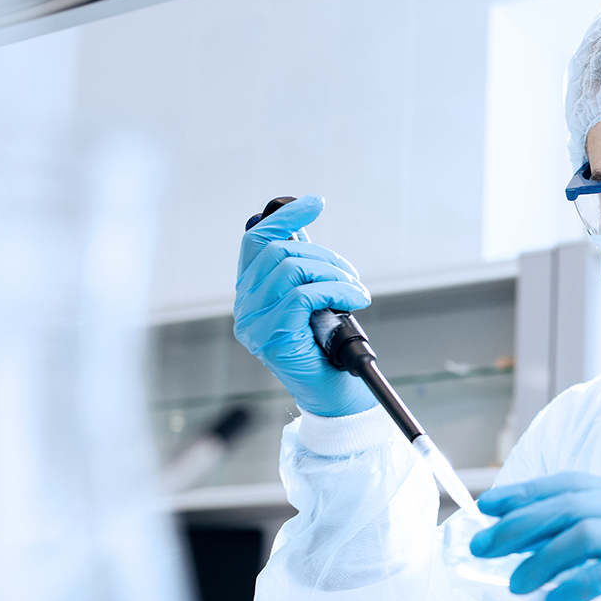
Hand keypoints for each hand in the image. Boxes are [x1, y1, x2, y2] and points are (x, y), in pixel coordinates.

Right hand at [234, 195, 376, 417]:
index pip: (256, 241)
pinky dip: (337, 290)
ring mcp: (253, 324)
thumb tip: (303, 231)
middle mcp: (244, 307)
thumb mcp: (313, 301)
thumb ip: (302, 271)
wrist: (334, 397)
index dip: (285, 217)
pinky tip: (356, 299)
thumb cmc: (326, 350)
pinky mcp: (271, 337)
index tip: (316, 203)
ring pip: (291, 269)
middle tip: (351, 275)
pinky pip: (304, 295)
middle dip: (324, 256)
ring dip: (334, 273)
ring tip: (356, 290)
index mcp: (250, 294)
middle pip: (278, 252)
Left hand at [471, 472, 600, 600]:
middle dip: (518, 524)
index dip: (526, 493)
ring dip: (541, 558)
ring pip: (585, 533)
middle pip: (569, 505)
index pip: (572, 485)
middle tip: (482, 547)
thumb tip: (554, 557)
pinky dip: (578, 585)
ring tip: (514, 584)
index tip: (488, 507)